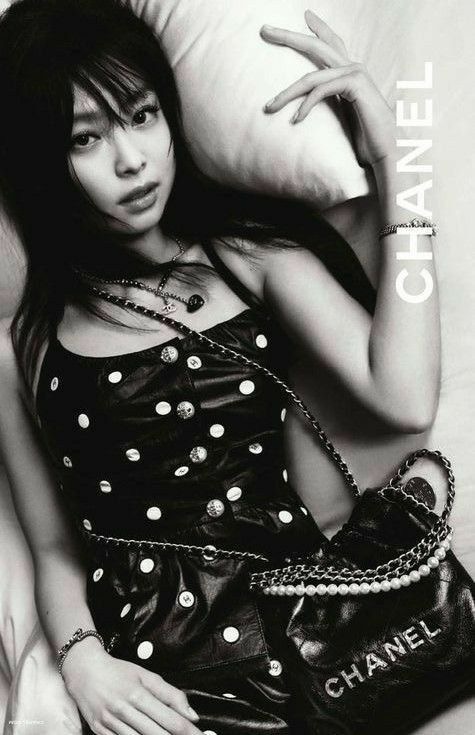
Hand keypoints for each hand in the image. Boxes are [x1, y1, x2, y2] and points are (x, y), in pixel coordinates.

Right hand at [64, 647, 202, 734]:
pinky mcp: (99, 732)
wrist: (83, 670)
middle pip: (157, 734)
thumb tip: (192, 715)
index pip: (170, 718)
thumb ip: (170, 694)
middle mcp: (124, 709)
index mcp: (138, 693)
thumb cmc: (117, 671)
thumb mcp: (146, 675)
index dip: (188, 731)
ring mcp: (110, 723)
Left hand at [260, 9, 397, 167]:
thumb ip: (332, 106)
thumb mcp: (345, 119)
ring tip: (269, 107)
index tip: (305, 15)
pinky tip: (296, 119)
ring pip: (310, 77)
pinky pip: (321, 90)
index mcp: (350, 73)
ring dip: (285, 94)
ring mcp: (355, 74)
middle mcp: (353, 68)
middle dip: (288, 36)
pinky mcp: (355, 85)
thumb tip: (307, 109)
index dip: (319, 29)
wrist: (389, 151)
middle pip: (315, 46)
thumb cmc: (368, 140)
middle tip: (264, 30)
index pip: (332, 44)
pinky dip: (305, 106)